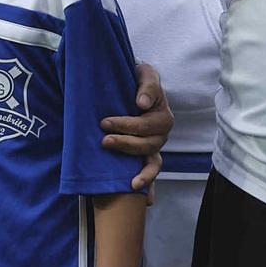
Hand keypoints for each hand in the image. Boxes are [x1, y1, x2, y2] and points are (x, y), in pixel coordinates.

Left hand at [102, 61, 168, 191]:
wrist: (132, 86)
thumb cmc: (138, 80)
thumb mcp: (145, 74)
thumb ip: (147, 85)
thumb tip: (141, 103)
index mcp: (162, 115)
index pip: (146, 125)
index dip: (126, 125)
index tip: (104, 122)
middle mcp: (161, 133)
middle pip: (147, 144)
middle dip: (125, 143)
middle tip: (103, 139)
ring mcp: (155, 145)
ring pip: (150, 160)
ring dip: (136, 166)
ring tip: (122, 171)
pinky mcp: (147, 154)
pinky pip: (151, 170)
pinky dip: (148, 181)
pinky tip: (141, 192)